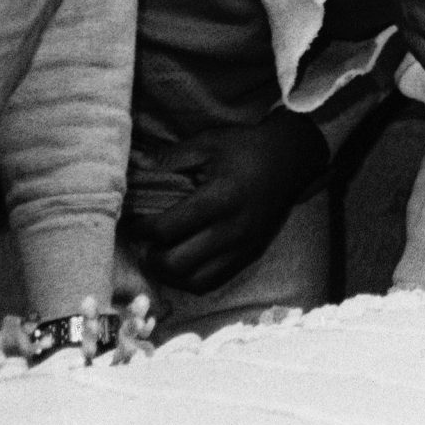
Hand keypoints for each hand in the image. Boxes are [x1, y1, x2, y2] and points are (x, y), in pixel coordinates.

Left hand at [123, 111, 330, 293]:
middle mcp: (231, 228)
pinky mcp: (250, 253)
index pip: (166, 229)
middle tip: (145, 243)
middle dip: (151, 257)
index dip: (140, 229)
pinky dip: (192, 279)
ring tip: (163, 255)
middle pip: (176, 263)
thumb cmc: (247, 148)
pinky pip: (214, 281)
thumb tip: (134, 166)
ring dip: (170, 274)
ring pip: (194, 280)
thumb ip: (169, 158)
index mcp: (218, 198)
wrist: (292, 158)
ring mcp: (243, 245)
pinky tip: (184, 262)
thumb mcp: (208, 143)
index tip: (132, 221)